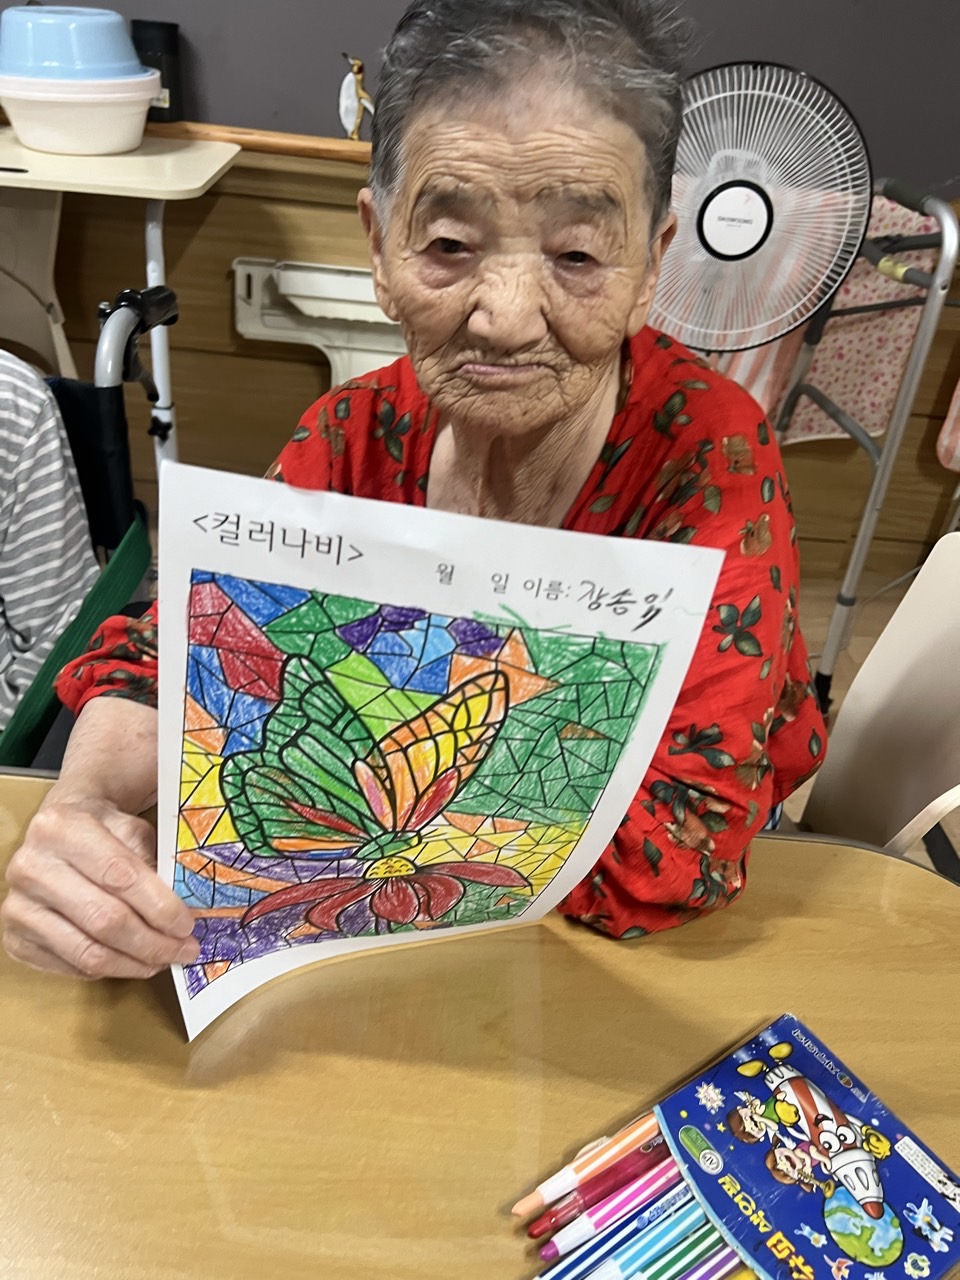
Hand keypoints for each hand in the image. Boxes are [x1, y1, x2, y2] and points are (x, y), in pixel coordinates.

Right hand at [2, 794, 199, 978]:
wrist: (59, 829)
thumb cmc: (104, 828)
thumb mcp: (135, 829)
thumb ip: (157, 864)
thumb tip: (190, 911)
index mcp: (61, 827)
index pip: (120, 876)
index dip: (159, 906)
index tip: (187, 925)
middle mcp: (30, 866)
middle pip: (104, 920)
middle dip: (153, 943)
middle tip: (185, 950)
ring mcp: (17, 905)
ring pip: (88, 952)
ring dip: (135, 963)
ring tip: (165, 960)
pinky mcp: (14, 937)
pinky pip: (70, 966)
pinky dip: (109, 969)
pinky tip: (133, 961)